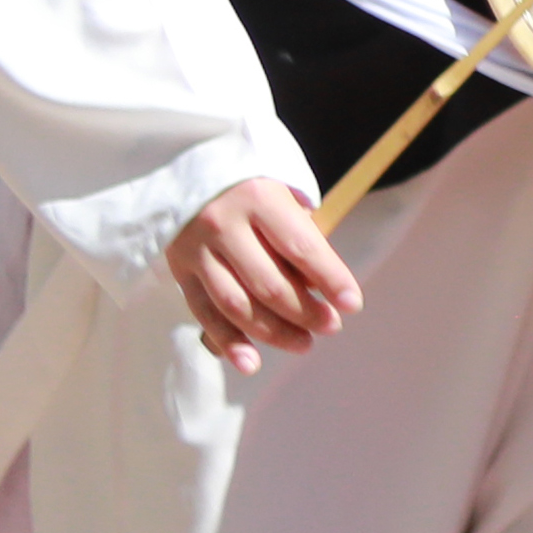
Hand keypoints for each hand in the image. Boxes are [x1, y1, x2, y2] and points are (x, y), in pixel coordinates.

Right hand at [168, 177, 359, 371]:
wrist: (184, 171)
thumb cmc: (250, 186)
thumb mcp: (281, 193)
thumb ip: (299, 234)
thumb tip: (319, 286)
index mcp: (259, 198)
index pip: (301, 248)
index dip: (330, 279)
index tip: (353, 304)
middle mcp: (223, 224)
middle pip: (268, 283)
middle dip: (304, 312)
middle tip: (330, 326)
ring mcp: (197, 250)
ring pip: (236, 304)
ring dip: (273, 332)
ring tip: (304, 344)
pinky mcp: (178, 270)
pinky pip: (204, 313)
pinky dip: (228, 342)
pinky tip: (251, 361)